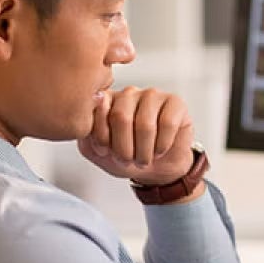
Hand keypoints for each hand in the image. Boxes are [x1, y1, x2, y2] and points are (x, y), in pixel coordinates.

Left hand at [77, 86, 195, 186]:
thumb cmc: (127, 157)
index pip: (97, 112)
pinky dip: (162, 145)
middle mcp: (128, 93)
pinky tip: (159, 150)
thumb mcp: (97, 152)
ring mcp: (153, 96)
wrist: (157, 168)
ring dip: (143, 151)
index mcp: (106, 100)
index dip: (101, 139)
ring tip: (143, 160)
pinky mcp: (175, 103)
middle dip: (123, 148)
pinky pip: (167, 124)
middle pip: (121, 117)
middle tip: (127, 161)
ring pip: (145, 123)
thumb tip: (95, 112)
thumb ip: (88, 133)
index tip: (105, 152)